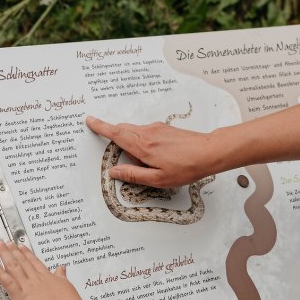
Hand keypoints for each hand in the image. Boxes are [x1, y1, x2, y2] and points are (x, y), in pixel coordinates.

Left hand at [0, 240, 85, 299]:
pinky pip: (8, 282)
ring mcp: (27, 286)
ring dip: (5, 255)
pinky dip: (1, 273)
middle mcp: (35, 279)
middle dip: (12, 250)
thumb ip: (61, 276)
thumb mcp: (67, 285)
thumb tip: (62, 268)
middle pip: (21, 261)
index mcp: (46, 276)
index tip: (20, 246)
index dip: (25, 253)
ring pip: (14, 267)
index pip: (33, 261)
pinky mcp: (20, 297)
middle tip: (5, 242)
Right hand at [85, 114, 218, 187]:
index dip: (101, 127)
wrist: (209, 152)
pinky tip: (157, 157)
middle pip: (123, 130)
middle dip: (115, 138)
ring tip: (150, 164)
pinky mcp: (165, 129)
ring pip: (135, 132)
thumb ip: (133, 175)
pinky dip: (143, 142)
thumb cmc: (186, 167)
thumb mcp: (158, 179)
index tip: (89, 120)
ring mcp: (157, 128)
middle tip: (123, 156)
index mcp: (142, 145)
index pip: (116, 133)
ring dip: (132, 144)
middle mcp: (148, 132)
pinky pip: (146, 133)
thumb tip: (114, 172)